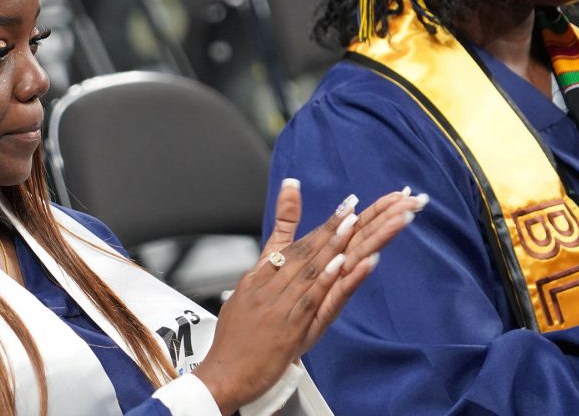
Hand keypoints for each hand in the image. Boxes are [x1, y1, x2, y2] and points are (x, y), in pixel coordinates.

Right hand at [193, 181, 423, 414]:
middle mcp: (268, 286)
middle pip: (307, 251)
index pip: (296, 246)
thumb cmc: (235, 340)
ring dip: (334, 244)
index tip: (348, 205)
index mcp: (259, 277)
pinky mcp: (287, 328)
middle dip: (334, 226)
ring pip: (311, 269)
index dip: (324, 225)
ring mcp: (278, 305)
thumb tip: (278, 256)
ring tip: (354, 222)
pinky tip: (343, 264)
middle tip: (356, 205)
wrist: (222, 374)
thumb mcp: (245, 297)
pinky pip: (310, 300)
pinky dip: (326, 279)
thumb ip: (265, 275)